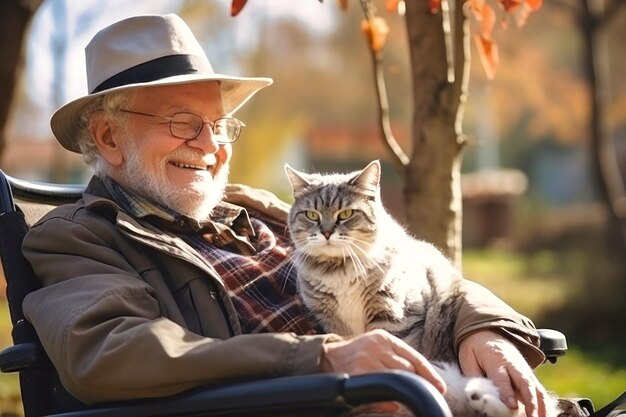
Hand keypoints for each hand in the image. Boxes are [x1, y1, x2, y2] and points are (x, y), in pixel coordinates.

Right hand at [320, 329, 445, 393]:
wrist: (327, 358)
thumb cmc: (357, 354)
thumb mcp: (376, 347)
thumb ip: (397, 358)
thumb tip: (420, 380)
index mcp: (384, 338)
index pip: (414, 357)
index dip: (430, 374)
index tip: (440, 387)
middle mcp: (376, 347)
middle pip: (408, 370)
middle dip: (418, 383)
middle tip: (426, 393)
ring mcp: (367, 361)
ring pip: (397, 380)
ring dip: (404, 391)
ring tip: (408, 398)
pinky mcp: (358, 375)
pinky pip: (381, 393)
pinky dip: (389, 402)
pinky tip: (392, 404)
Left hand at [458, 330, 548, 416]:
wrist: (488, 332)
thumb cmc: (475, 348)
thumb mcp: (468, 357)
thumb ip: (473, 376)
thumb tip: (477, 395)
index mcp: (495, 359)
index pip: (502, 378)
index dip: (507, 392)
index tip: (512, 405)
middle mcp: (513, 364)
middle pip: (525, 383)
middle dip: (530, 402)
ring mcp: (524, 370)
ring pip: (536, 388)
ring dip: (541, 405)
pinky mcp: (529, 375)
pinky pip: (539, 390)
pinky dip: (544, 403)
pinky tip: (546, 414)